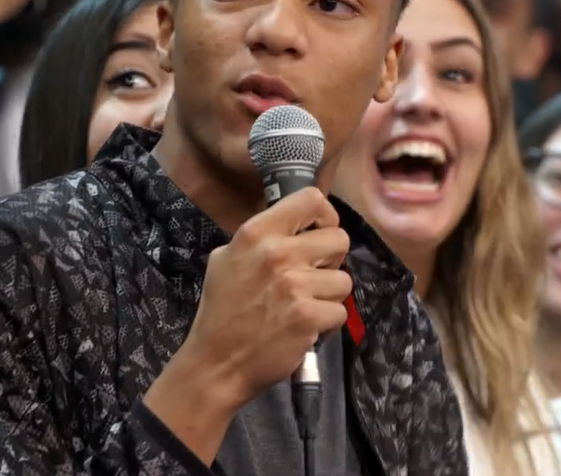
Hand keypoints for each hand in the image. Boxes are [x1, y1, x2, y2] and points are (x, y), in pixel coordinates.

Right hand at [184, 186, 352, 405]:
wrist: (217, 362)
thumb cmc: (221, 310)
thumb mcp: (225, 259)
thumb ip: (259, 239)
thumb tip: (294, 228)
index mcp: (256, 233)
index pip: (311, 199)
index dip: (325, 216)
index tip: (319, 233)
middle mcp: (277, 253)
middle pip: (339, 239)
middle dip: (331, 260)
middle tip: (311, 277)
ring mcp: (295, 285)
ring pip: (343, 280)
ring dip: (328, 296)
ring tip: (303, 306)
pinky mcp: (309, 316)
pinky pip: (340, 312)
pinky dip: (325, 323)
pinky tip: (303, 327)